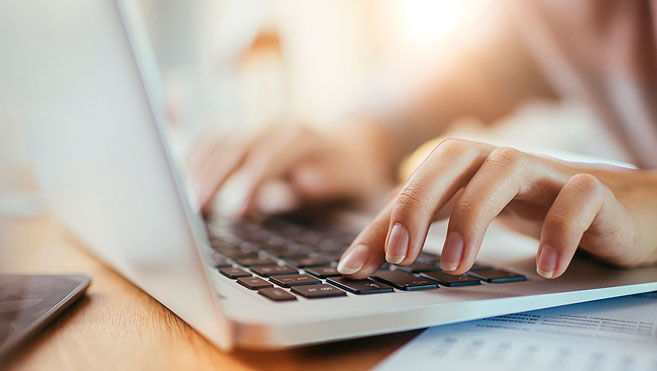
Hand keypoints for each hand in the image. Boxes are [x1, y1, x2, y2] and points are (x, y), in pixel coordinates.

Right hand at [187, 124, 393, 216]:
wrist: (355, 150)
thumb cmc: (355, 177)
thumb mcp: (355, 183)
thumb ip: (332, 181)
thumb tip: (304, 182)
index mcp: (305, 138)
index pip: (271, 156)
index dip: (251, 183)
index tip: (237, 212)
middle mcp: (277, 129)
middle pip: (236, 146)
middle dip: (214, 178)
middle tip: (196, 211)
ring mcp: (258, 131)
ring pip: (219, 142)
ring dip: (198, 171)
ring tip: (185, 206)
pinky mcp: (246, 140)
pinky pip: (212, 143)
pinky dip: (194, 161)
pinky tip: (183, 184)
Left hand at [337, 138, 656, 278]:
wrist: (619, 207)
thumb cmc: (534, 207)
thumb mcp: (471, 216)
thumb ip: (419, 228)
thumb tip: (363, 249)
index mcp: (470, 166)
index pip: (416, 182)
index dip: (383, 221)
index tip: (356, 266)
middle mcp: (501, 160)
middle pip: (453, 155)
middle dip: (419, 201)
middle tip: (401, 254)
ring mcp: (547, 171)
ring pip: (507, 167)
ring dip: (474, 213)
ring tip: (455, 264)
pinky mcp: (594, 191)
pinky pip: (578, 197)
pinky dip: (559, 229)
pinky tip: (545, 265)